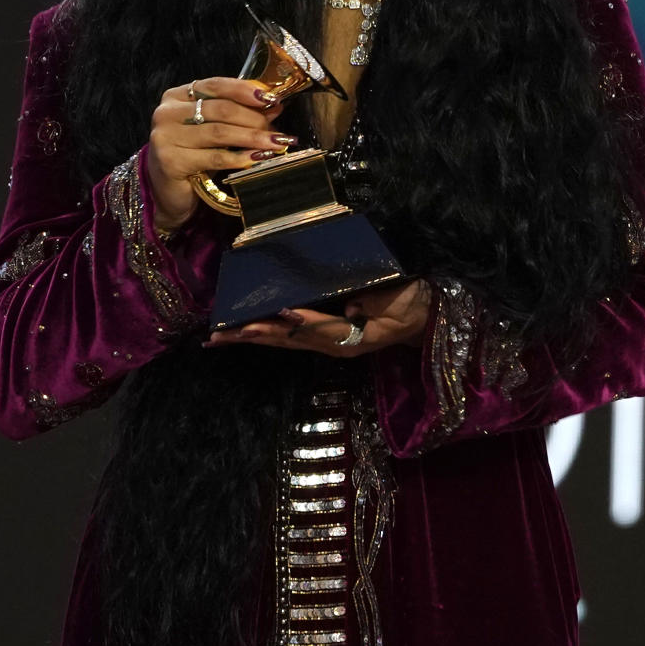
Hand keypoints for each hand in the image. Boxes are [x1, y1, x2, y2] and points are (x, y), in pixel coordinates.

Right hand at [147, 76, 292, 231]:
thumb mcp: (214, 129)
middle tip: (277, 129)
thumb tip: (274, 106)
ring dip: (253, 137)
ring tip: (276, 143)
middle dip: (254, 118)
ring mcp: (166, 136)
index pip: (216, 85)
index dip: (246, 90)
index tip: (272, 99)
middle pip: (221, 109)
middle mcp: (167, 113)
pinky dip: (240, 157)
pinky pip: (215, 157)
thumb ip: (238, 114)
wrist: (165, 192)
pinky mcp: (171, 161)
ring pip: (220, 132)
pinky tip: (257, 158)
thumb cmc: (192, 156)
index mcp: (177, 96)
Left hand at [204, 280, 430, 356]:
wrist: (425, 318)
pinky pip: (291, 337)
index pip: (320, 328)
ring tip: (219, 338)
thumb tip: (348, 307)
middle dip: (254, 335)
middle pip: (289, 339)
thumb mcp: (396, 302)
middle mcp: (335, 343)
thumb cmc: (412, 304)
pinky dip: (267, 334)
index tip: (277, 313)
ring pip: (284, 341)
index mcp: (353, 335)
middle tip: (221, 335)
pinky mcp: (327, 338)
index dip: (300, 321)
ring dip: (251, 339)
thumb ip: (372, 305)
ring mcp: (330, 343)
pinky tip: (246, 332)